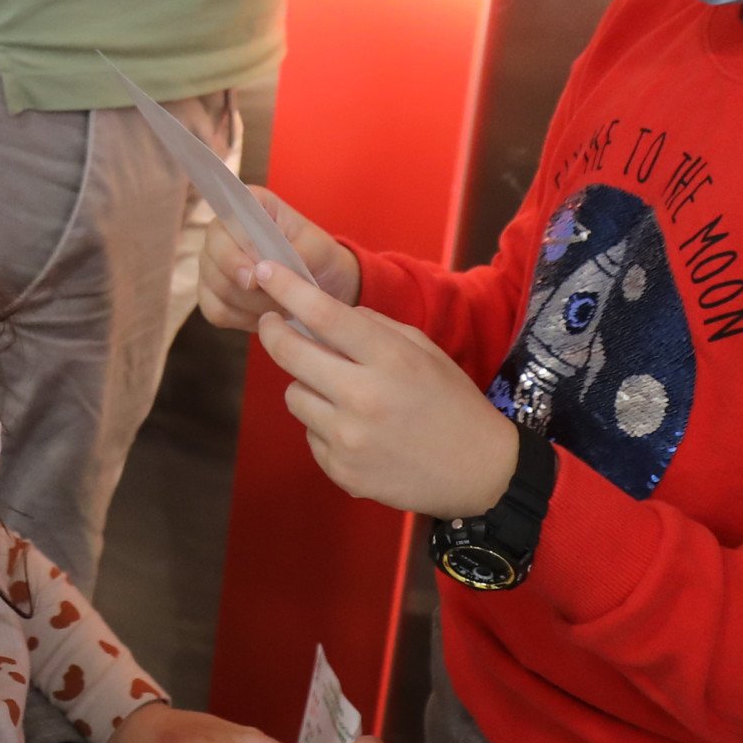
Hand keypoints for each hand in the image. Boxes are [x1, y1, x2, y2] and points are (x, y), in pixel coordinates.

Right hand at [196, 192, 361, 333]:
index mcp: (248, 206)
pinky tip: (267, 316)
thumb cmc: (319, 257)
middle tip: (275, 298)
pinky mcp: (212, 294)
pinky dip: (243, 319)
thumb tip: (268, 269)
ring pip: (215, 288)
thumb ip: (297, 252)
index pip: (225, 220)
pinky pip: (215, 311)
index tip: (254, 276)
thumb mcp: (319, 249)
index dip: (234, 250)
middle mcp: (223, 231)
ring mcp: (213, 263)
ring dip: (250, 304)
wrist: (324, 284)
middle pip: (212, 257)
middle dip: (243, 285)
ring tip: (281, 305)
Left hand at [252, 263, 519, 518]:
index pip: (324, 315)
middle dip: (273, 332)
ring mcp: (348, 439)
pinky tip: (355, 429)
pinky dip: (323, 425)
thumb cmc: (452, 402)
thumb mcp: (423, 350)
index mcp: (389, 360)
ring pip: (294, 395)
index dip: (287, 289)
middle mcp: (363, 398)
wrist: (478, 472)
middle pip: (290, 354)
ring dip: (307, 384)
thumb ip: (372, 327)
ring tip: (339, 390)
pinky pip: (309, 434)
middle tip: (273, 324)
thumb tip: (321, 311)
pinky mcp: (341, 472)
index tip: (263, 271)